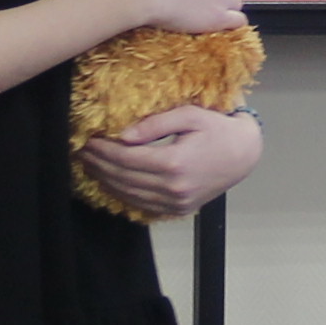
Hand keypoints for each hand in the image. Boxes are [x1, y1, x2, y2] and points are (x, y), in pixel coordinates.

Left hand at [78, 103, 261, 218]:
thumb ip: (154, 124)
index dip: (103, 150)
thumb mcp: (188, 115)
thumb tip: (123, 136)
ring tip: (91, 166)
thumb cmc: (217, 128)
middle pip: (124, 178)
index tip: (88, 141)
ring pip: (130, 195)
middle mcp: (174, 187)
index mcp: (174, 163)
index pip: (126, 158)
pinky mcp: (179, 209)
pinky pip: (143, 204)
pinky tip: (112, 182)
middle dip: (99, 165)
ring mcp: (177, 202)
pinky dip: (123, 194)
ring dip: (106, 181)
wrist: (244, 154)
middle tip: (82, 152)